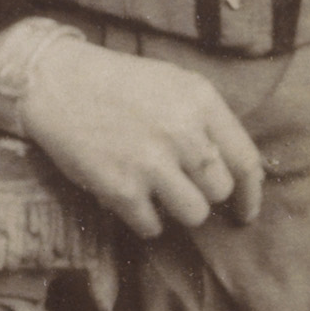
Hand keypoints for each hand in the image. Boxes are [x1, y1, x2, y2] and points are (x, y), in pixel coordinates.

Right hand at [19, 41, 265, 239]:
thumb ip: (209, 122)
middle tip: (183, 184)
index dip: (251, 193)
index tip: (245, 211)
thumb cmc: (121, 84)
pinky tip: (133, 197)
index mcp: (201, 101)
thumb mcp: (175, 83)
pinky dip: (145, 220)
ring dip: (178, 210)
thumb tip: (239, 173)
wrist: (58, 83)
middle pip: (220, 190)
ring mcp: (151, 162)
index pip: (246, 161)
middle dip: (205, 193)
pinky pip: (153, 226)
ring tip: (158, 191)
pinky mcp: (121, 188)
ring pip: (194, 214)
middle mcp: (181, 132)